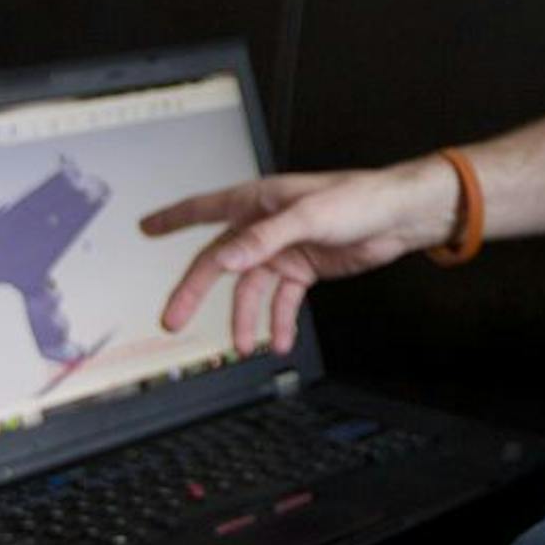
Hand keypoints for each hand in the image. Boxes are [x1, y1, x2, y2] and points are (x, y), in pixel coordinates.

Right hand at [140, 165, 451, 354]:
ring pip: (250, 289)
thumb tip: (225, 260)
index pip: (205, 208)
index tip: (145, 226)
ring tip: (243, 344)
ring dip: (245, 318)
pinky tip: (280, 341)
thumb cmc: (359, 200)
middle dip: (194, 291)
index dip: (173, 217)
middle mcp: (266, 226)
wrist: (399, 219)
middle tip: (172, 319)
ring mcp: (283, 250)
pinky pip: (282, 301)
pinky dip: (279, 322)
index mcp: (260, 201)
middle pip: (219, 262)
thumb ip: (264, 239)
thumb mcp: (309, 217)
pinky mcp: (304, 270)